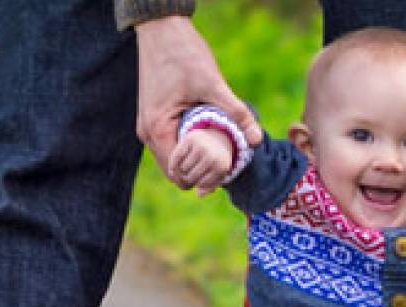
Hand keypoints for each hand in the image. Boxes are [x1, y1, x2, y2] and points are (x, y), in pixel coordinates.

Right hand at [134, 16, 261, 184]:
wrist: (161, 28)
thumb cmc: (183, 53)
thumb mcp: (212, 83)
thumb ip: (235, 112)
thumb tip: (258, 139)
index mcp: (158, 130)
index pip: (177, 175)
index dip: (201, 178)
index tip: (223, 170)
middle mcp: (147, 133)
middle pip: (174, 171)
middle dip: (199, 171)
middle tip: (226, 162)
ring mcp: (148, 125)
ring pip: (172, 158)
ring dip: (193, 158)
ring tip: (218, 149)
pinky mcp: (153, 117)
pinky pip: (170, 142)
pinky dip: (187, 145)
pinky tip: (206, 135)